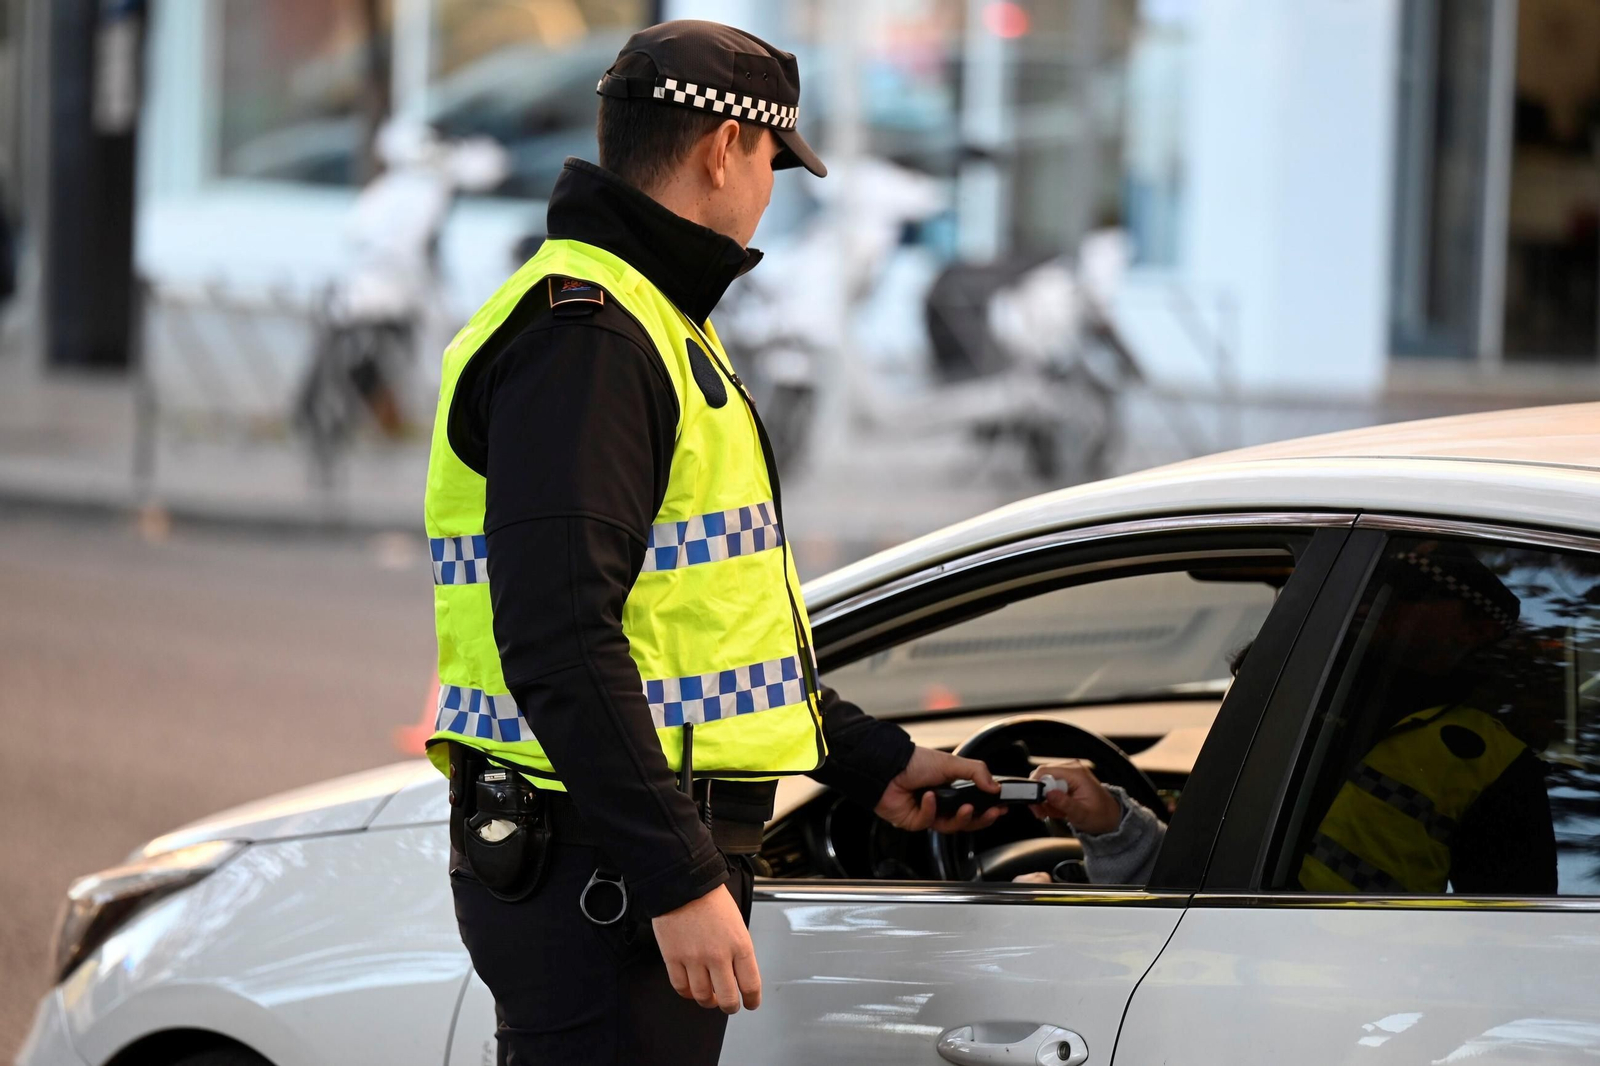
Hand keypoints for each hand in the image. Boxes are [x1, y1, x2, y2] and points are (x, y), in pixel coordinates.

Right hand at [652, 884, 760, 1013]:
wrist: (684, 883)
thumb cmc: (711, 898)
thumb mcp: (737, 923)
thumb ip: (738, 950)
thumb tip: (738, 974)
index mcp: (740, 945)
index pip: (751, 985)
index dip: (752, 1000)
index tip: (750, 1003)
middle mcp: (718, 955)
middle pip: (727, 999)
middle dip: (730, 1006)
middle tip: (729, 1004)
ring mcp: (694, 959)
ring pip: (703, 997)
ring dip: (708, 1001)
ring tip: (709, 996)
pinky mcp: (673, 958)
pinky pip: (681, 987)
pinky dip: (687, 993)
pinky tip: (691, 987)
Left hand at [874, 745, 1005, 832]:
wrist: (887, 766)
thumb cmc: (914, 762)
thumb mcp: (951, 762)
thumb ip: (976, 772)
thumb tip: (995, 787)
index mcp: (951, 789)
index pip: (974, 804)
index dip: (988, 809)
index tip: (1001, 808)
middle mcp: (941, 803)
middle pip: (966, 821)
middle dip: (981, 819)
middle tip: (992, 813)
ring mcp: (928, 813)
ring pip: (950, 826)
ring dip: (961, 818)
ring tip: (965, 807)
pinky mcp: (914, 822)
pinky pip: (928, 822)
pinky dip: (930, 809)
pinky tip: (928, 797)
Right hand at [1029, 762, 1120, 835]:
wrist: (1110, 817)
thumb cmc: (1101, 815)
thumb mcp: (1082, 814)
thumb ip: (1065, 804)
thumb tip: (1048, 794)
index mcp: (1076, 773)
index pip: (1045, 771)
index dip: (1036, 786)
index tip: (1035, 803)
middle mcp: (1071, 769)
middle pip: (1042, 777)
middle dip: (1039, 797)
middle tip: (1041, 812)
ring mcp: (1068, 774)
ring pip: (1043, 783)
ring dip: (1044, 801)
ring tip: (1051, 814)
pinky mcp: (1066, 780)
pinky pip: (1049, 788)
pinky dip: (1049, 801)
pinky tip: (1056, 810)